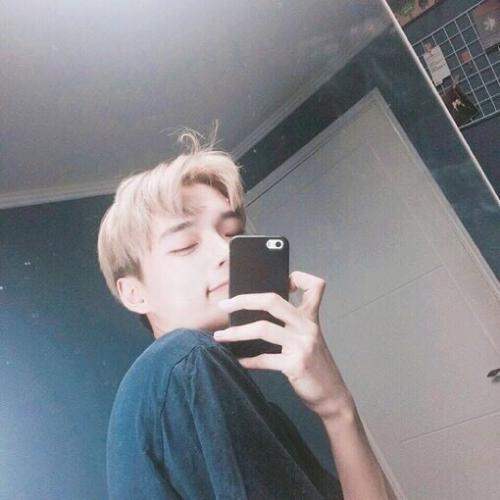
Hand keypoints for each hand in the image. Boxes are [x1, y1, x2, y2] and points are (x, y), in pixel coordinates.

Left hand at [213, 270, 352, 418]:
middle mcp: (307, 327)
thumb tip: (254, 316)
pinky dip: (248, 360)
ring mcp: (302, 344)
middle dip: (244, 300)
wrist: (332, 395)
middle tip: (224, 305)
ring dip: (236, 332)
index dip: (299, 277)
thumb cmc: (316, 366)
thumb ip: (291, 324)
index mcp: (310, 317)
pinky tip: (238, 361)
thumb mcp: (310, 338)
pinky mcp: (296, 364)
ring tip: (220, 337)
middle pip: (273, 301)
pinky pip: (264, 359)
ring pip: (262, 328)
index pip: (314, 286)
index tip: (282, 281)